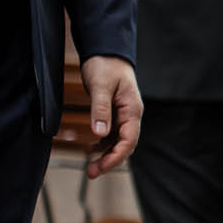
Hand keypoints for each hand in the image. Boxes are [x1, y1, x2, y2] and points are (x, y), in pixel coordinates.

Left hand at [77, 55, 141, 177]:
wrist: (106, 50)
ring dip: (105, 155)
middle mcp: (130, 115)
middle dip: (110, 161)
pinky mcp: (114, 113)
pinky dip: (102, 144)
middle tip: (92, 172)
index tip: (102, 167)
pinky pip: (111, 135)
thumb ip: (100, 109)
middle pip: (124, 145)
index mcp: (132, 109)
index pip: (129, 140)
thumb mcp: (100, 86)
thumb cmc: (105, 64)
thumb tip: (99, 134)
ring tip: (90, 168)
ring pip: (117, 142)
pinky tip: (90, 150)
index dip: (116, 156)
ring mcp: (123, 115)